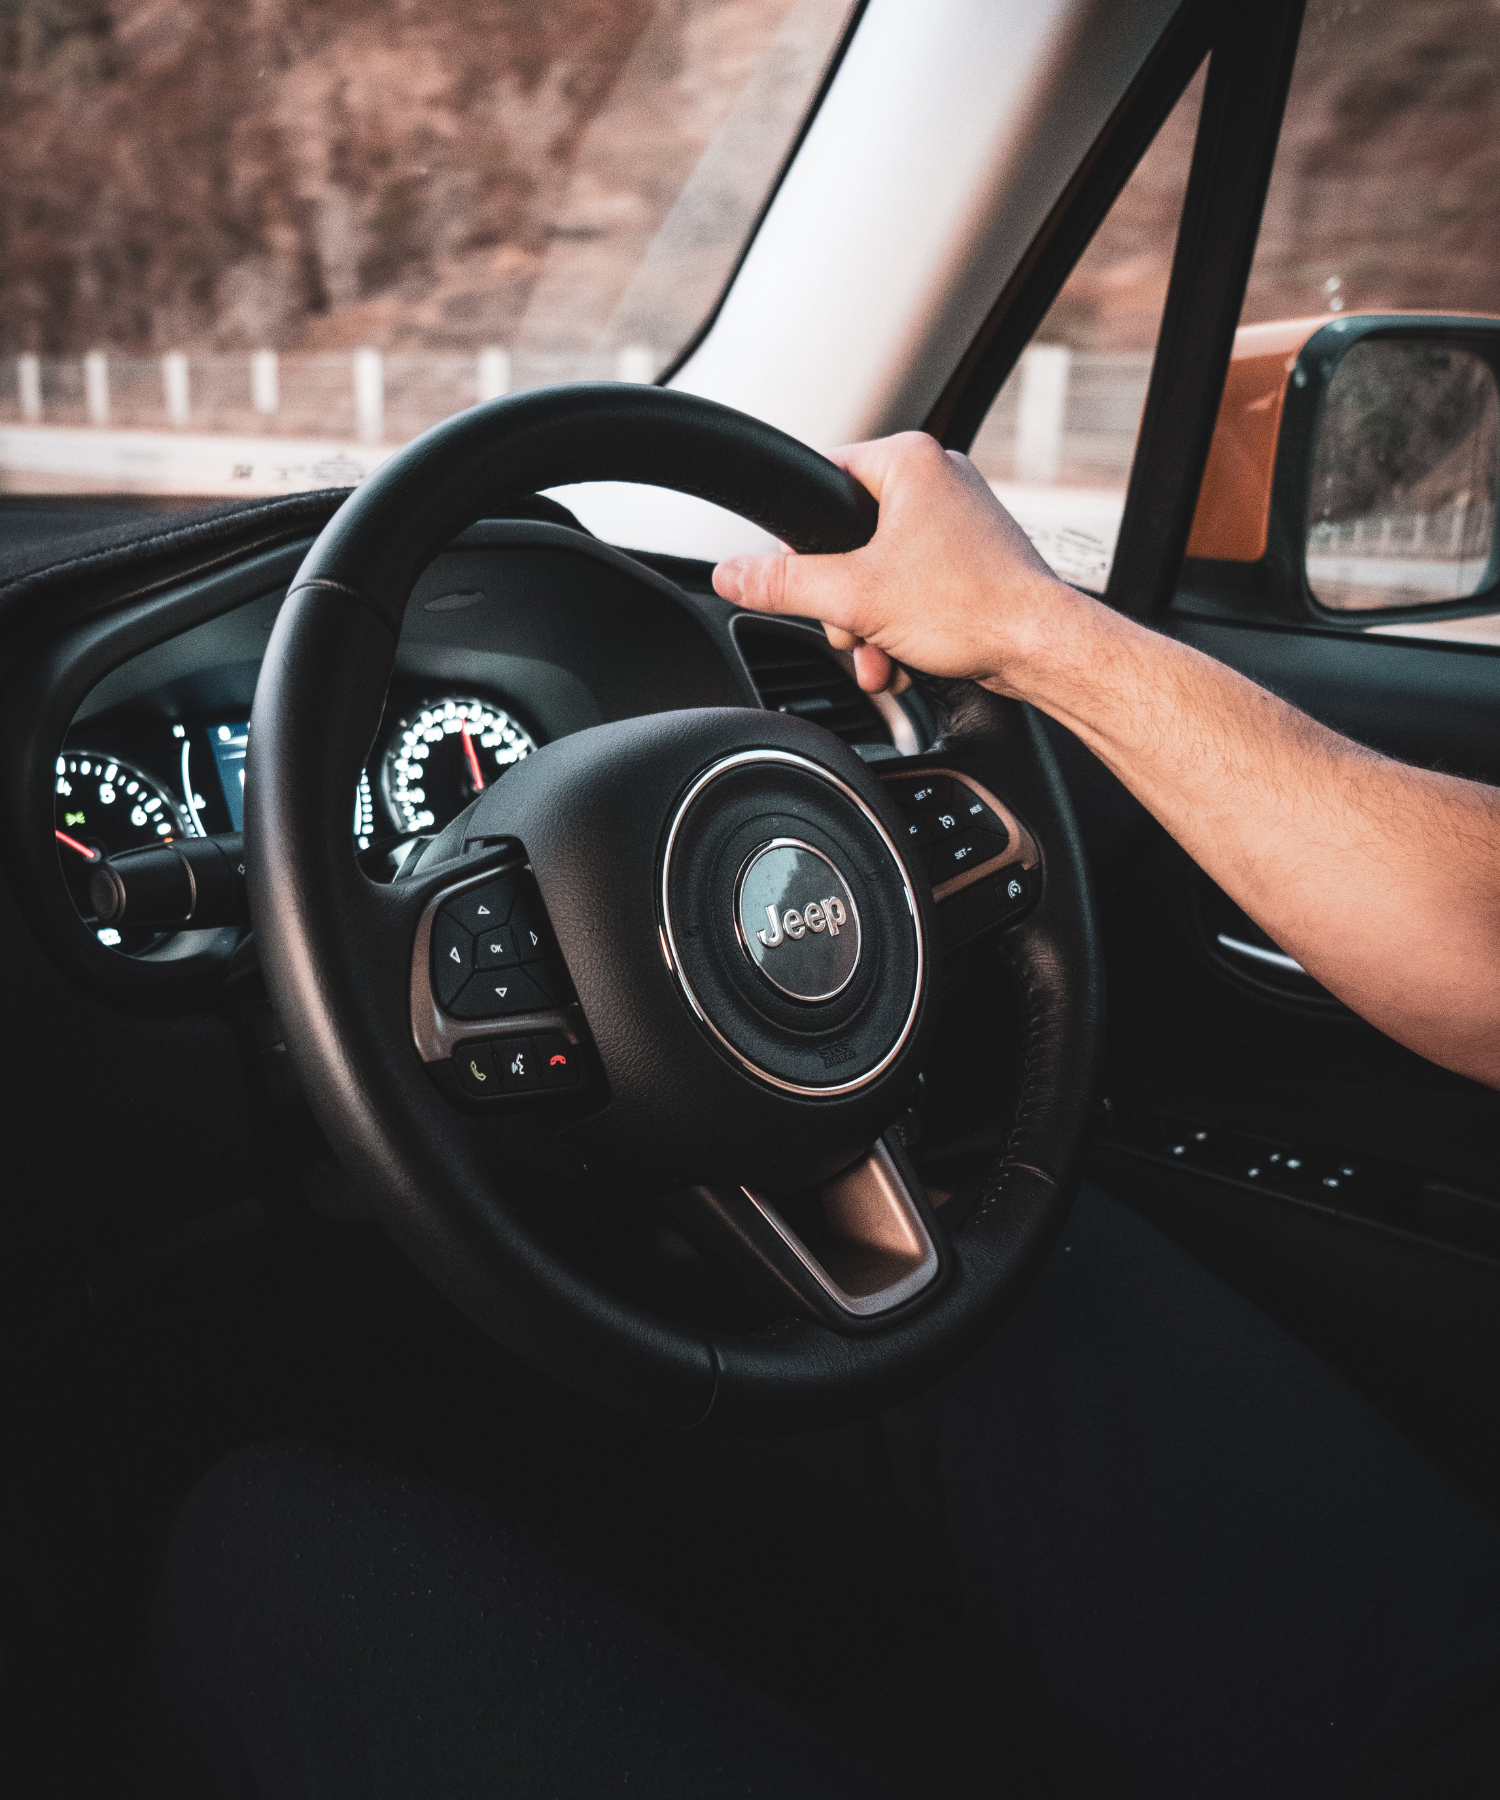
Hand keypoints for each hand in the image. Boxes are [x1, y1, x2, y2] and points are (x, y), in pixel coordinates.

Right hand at [712, 431, 1078, 694]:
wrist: (1042, 648)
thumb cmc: (973, 607)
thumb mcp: (854, 598)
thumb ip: (783, 585)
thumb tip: (730, 574)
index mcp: (909, 460)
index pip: (820, 481)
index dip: (801, 541)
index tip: (804, 580)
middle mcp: (937, 478)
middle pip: (847, 538)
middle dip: (843, 601)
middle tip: (854, 628)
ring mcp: (957, 519)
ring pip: (878, 570)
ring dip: (868, 623)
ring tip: (883, 654)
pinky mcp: (970, 558)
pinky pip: (912, 586)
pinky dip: (900, 625)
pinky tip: (904, 658)